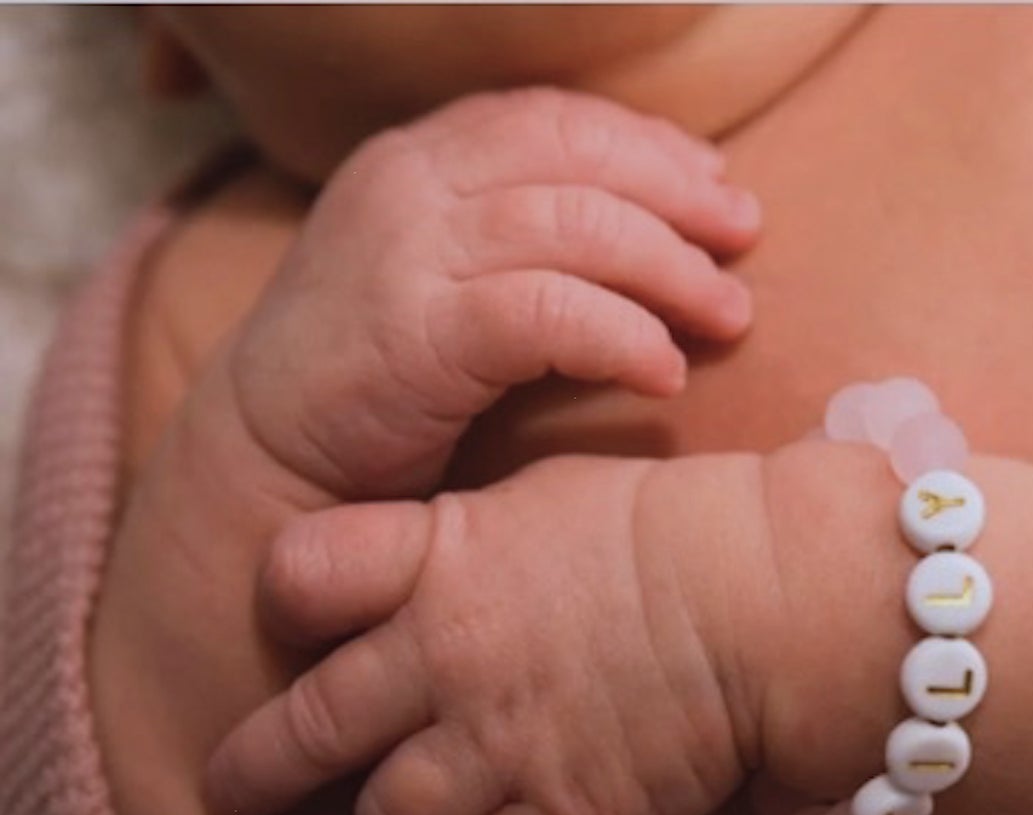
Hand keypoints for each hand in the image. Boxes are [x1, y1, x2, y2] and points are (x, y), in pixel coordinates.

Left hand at [203, 452, 772, 814]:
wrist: (772, 597)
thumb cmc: (674, 530)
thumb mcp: (546, 498)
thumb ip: (463, 540)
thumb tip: (431, 564)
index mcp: (436, 562)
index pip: (296, 579)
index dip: (286, 609)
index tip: (299, 632)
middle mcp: (445, 661)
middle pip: (305, 731)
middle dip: (253, 773)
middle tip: (232, 797)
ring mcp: (501, 748)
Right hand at [221, 87, 757, 497]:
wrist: (266, 457)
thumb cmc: (375, 379)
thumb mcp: (441, 280)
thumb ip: (515, 240)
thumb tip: (642, 234)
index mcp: (421, 159)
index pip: (556, 118)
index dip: (650, 145)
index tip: (718, 190)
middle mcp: (413, 185)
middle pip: (579, 156)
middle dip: (679, 196)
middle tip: (745, 243)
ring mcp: (408, 253)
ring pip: (575, 226)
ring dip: (670, 271)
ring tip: (730, 316)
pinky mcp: (416, 332)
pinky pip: (548, 312)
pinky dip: (621, 337)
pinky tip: (663, 373)